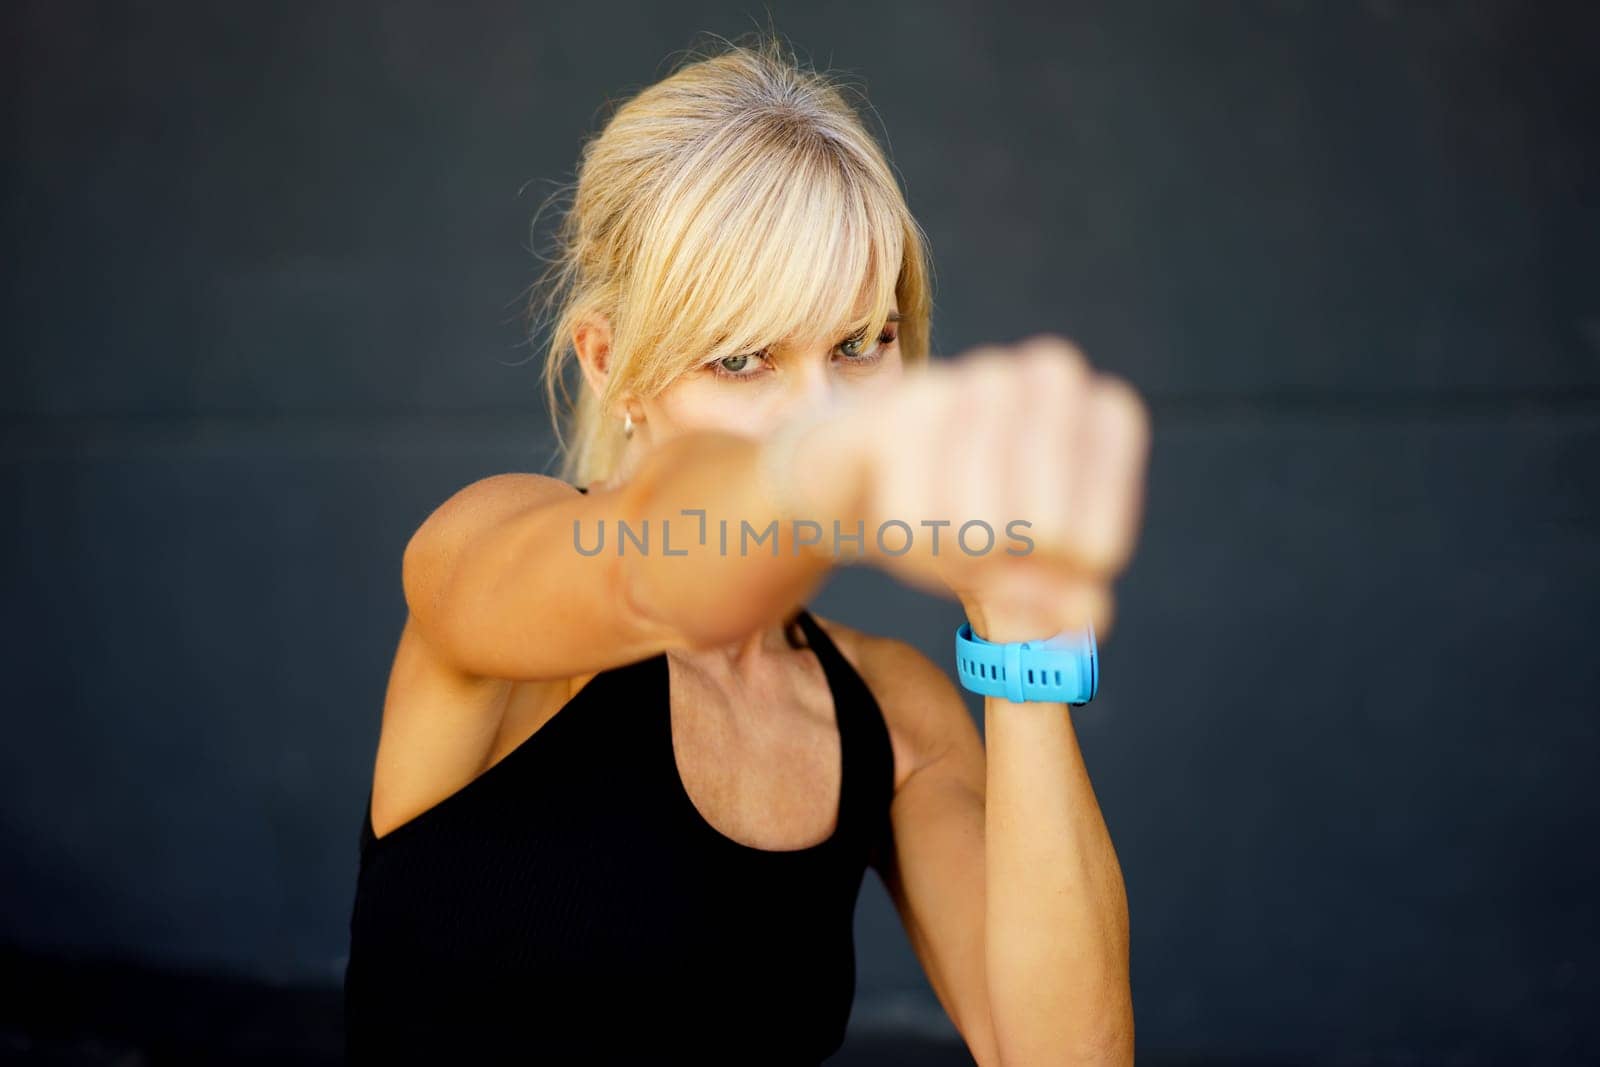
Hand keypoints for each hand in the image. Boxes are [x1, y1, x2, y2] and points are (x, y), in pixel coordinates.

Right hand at [787, 336, 1151, 640]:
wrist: (853, 462)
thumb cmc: (957, 504)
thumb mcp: (1020, 563)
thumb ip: (1060, 592)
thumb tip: (1090, 612)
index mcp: (1108, 415)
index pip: (1099, 551)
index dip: (1051, 582)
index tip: (1028, 559)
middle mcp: (1055, 379)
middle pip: (1046, 536)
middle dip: (1000, 565)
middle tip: (972, 542)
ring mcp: (985, 380)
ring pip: (981, 533)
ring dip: (948, 555)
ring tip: (934, 521)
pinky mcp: (912, 402)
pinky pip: (917, 526)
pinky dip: (903, 545)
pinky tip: (896, 509)